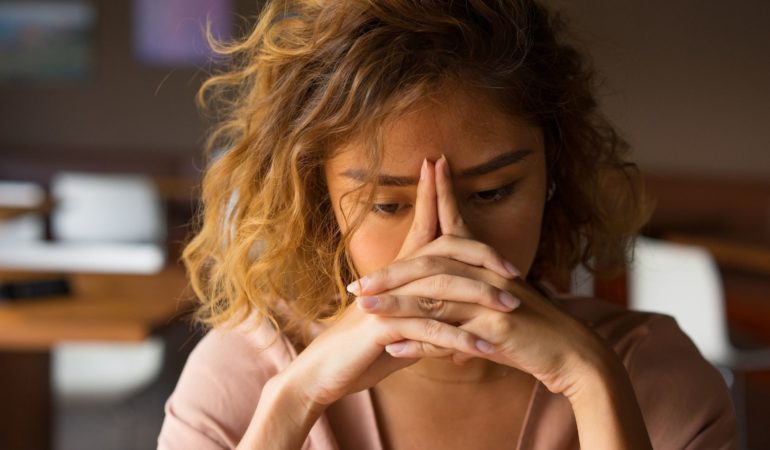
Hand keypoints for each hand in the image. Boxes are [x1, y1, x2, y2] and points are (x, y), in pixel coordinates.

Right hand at [282, 158, 494, 407]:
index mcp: (396, 272)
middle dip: (480, 255)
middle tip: (515, 270)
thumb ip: (425, 311)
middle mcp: (391, 279)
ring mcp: (386, 301)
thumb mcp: (399, 324)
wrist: (322, 372)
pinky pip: (430, 331)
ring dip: (480, 299)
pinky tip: (485, 349)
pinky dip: (460, 341)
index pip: (420, 225)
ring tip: (511, 308)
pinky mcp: (382, 328)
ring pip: (441, 289)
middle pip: (441, 251)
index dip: (432, 194)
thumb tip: (454, 310)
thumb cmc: (362, 347)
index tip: (442, 164)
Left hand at [348, 155, 613, 395]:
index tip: (424, 168)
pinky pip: (448, 335)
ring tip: (363, 310)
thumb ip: (461, 308)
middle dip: (390, 273)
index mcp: (488, 266)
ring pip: (432, 298)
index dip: (438, 198)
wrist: (573, 355)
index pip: (456, 226)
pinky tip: (392, 348)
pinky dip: (417, 342)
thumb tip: (423, 318)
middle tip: (355, 283)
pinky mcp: (496, 329)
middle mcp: (487, 277)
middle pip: (430, 264)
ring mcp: (491, 301)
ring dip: (394, 305)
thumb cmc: (532, 334)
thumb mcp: (495, 312)